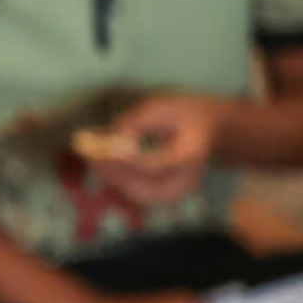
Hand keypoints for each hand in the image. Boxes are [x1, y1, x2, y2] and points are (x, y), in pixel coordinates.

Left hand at [82, 94, 223, 206]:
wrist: (212, 128)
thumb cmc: (182, 113)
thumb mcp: (160, 107)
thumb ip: (134, 122)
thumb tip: (107, 141)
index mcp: (191, 153)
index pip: (156, 166)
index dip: (127, 161)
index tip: (104, 150)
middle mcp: (189, 178)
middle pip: (148, 189)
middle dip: (115, 175)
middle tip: (91, 157)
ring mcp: (180, 190)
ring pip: (141, 196)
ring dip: (113, 180)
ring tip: (92, 158)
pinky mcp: (169, 194)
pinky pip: (140, 195)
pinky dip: (119, 182)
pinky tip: (102, 164)